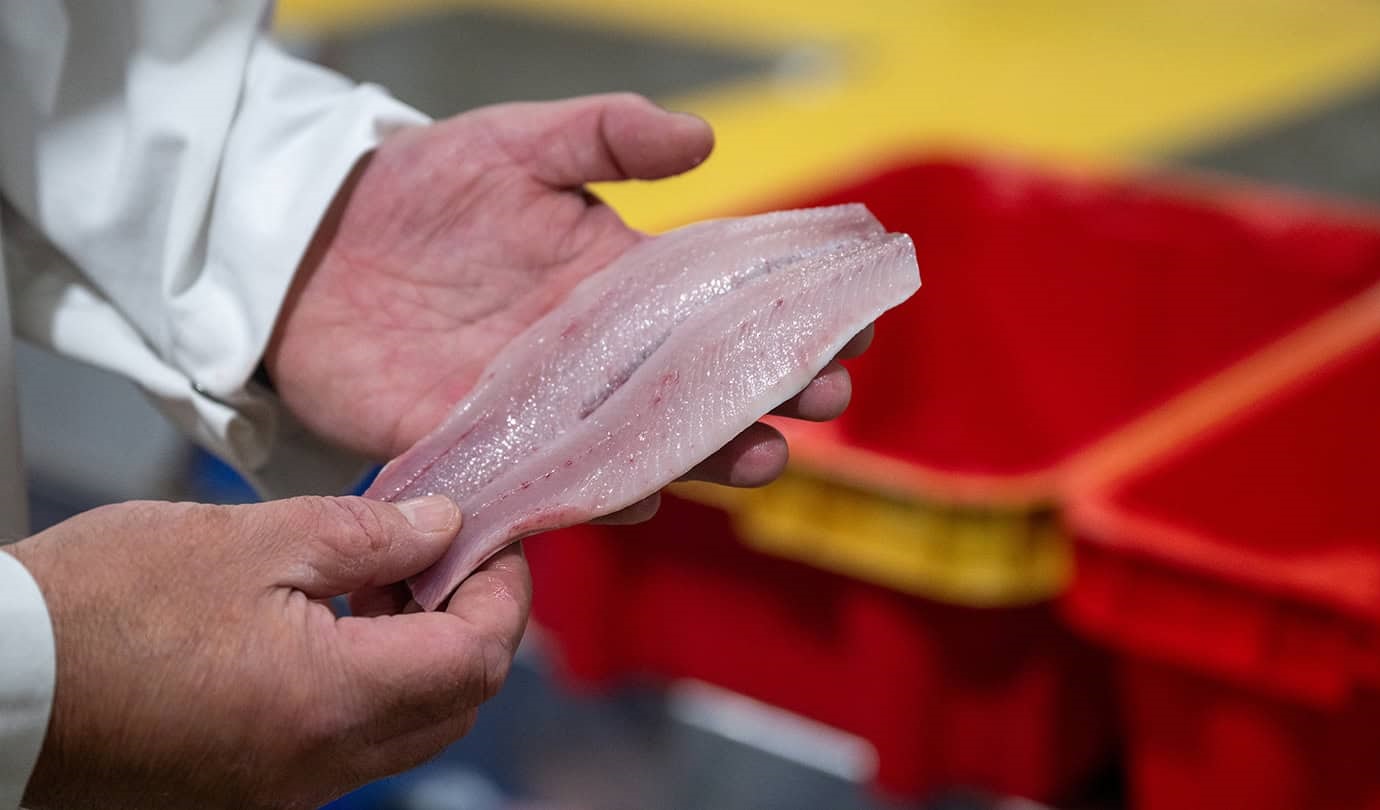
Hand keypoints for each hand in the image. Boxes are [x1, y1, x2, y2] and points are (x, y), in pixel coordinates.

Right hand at [5, 494, 528, 809]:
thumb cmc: (97, 608)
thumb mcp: (246, 540)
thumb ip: (365, 533)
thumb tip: (442, 528)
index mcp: (329, 703)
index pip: (477, 659)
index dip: (503, 592)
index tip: (494, 538)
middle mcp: (317, 768)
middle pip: (456, 702)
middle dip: (472, 621)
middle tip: (445, 550)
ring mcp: (282, 791)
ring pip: (406, 728)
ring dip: (420, 651)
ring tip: (381, 574)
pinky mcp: (249, 790)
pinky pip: (348, 744)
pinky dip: (367, 682)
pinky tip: (332, 620)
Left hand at [264, 93, 872, 520]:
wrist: (309, 245)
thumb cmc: (417, 187)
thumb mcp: (516, 143)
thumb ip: (605, 135)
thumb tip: (703, 138)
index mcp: (619, 283)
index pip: (722, 308)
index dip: (787, 317)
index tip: (852, 321)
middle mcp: (598, 357)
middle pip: (701, 388)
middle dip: (770, 396)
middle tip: (824, 397)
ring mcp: (550, 409)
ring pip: (646, 445)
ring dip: (708, 457)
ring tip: (761, 457)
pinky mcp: (490, 449)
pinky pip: (558, 484)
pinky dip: (602, 497)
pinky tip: (643, 498)